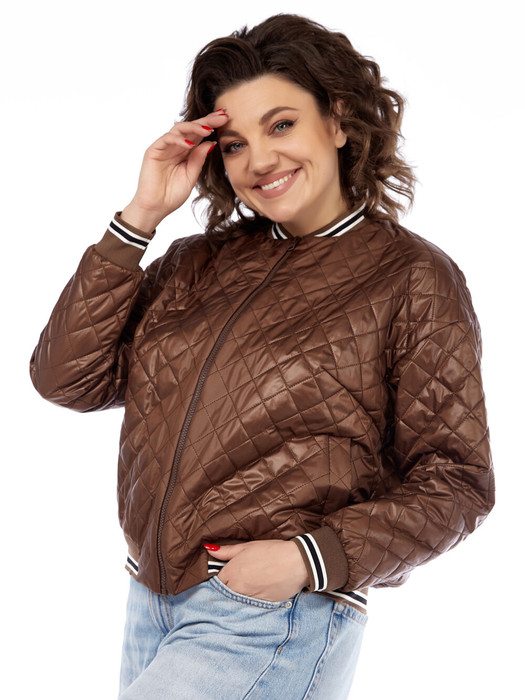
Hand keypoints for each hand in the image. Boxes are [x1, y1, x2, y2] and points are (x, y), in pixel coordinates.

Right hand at [121, 109, 228, 231]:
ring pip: (179, 128)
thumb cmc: (172, 194)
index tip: (227, 118)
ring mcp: (164, 147)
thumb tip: (211, 142)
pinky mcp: (153, 150)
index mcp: (186, 151)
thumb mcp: (191, 175)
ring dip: (195, 127)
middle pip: (192, 127)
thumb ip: (199, 159)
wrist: (156, 207)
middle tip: (222, 116)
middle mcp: (175, 146)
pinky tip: (190, 144)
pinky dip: (178, 140)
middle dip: (207, 120)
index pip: (200, 134)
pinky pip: (167, 139)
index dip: (212, 125)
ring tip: (208, 130)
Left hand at [206, 540, 309, 601]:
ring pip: (238, 599)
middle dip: (229, 586)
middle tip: (241, 577)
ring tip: (253, 581)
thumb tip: (208, 549)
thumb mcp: (247, 547)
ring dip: (241, 593)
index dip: (222, 576)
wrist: (296, 562)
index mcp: (232, 573)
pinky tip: (262, 587)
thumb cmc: (272, 551)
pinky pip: (252, 604)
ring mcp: (250, 599)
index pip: (217, 581)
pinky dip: (253, 598)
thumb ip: (226, 551)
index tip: (227, 573)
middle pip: (226, 592)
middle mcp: (238, 589)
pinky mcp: (262, 605)